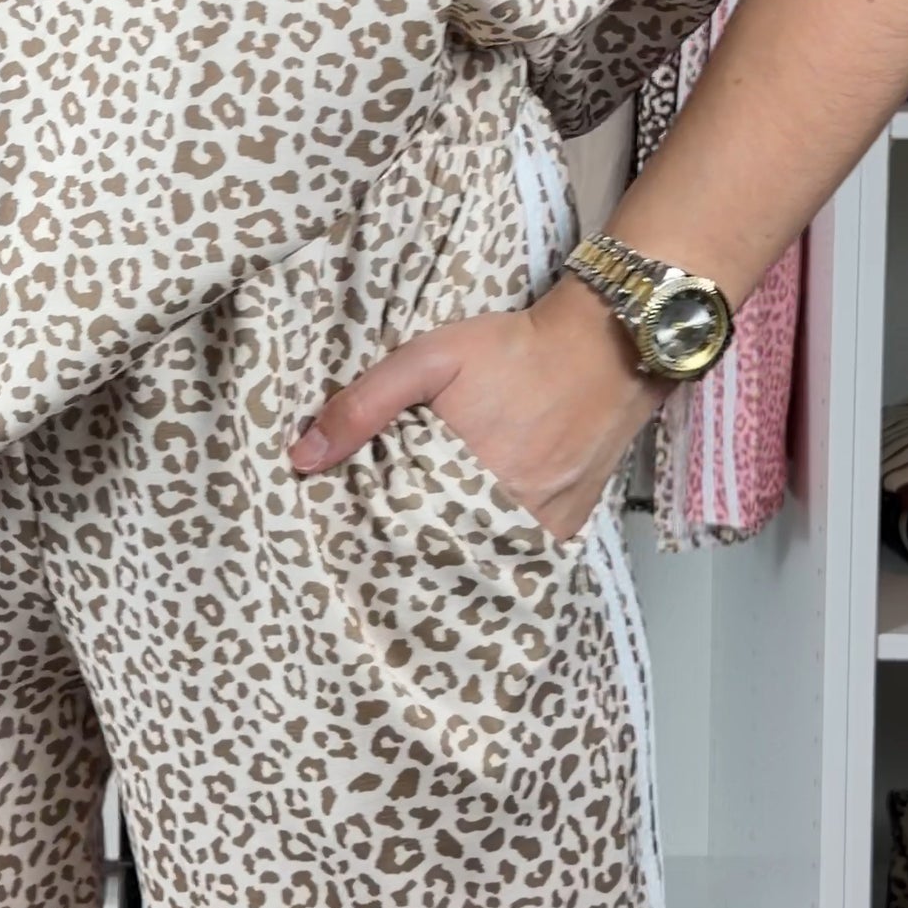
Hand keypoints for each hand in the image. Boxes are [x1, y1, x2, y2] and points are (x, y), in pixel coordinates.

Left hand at [286, 276, 665, 544]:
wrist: (605, 346)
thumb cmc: (514, 349)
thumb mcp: (428, 359)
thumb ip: (363, 405)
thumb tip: (302, 457)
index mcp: (461, 479)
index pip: (397, 535)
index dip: (370, 537)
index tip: (347, 538)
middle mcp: (505, 513)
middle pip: (438, 555)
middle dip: (407, 550)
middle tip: (380, 542)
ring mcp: (542, 526)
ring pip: (480, 561)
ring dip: (451, 554)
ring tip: (422, 543)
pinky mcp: (568, 527)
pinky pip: (520, 557)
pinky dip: (494, 551)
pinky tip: (471, 537)